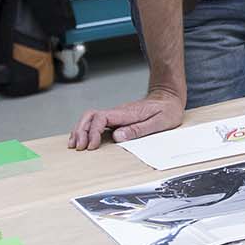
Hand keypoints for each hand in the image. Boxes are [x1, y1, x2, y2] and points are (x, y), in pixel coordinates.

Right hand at [68, 90, 183, 148]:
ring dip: (80, 130)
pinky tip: (83, 139)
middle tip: (78, 147)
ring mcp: (117, 115)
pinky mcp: (117, 119)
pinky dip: (87, 130)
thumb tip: (118, 136)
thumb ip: (139, 129)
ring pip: (91, 118)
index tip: (92, 145)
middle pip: (90, 116)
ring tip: (75, 145)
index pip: (101, 118)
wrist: (169, 97)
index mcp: (127, 113)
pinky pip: (97, 122)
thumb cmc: (167, 109)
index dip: (93, 132)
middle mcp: (118, 112)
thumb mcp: (159, 122)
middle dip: (81, 131)